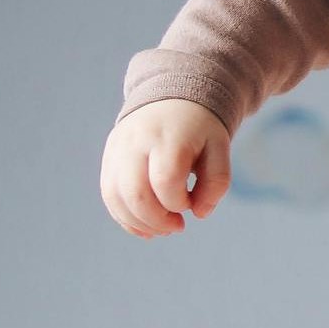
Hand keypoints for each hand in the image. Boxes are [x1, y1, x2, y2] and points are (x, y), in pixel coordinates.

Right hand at [101, 99, 231, 236]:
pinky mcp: (108, 157)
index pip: (165, 181)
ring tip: (162, 229)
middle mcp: (136, 141)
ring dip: (139, 223)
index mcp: (168, 137)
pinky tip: (145, 226)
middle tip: (177, 226)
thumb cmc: (200, 130)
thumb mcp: (220, 149)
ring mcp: (118, 149)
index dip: (178, 203)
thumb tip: (199, 213)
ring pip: (115, 197)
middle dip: (157, 221)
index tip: (190, 203)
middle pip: (135, 194)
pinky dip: (124, 217)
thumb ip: (217, 182)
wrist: (171, 98)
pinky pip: (108, 194)